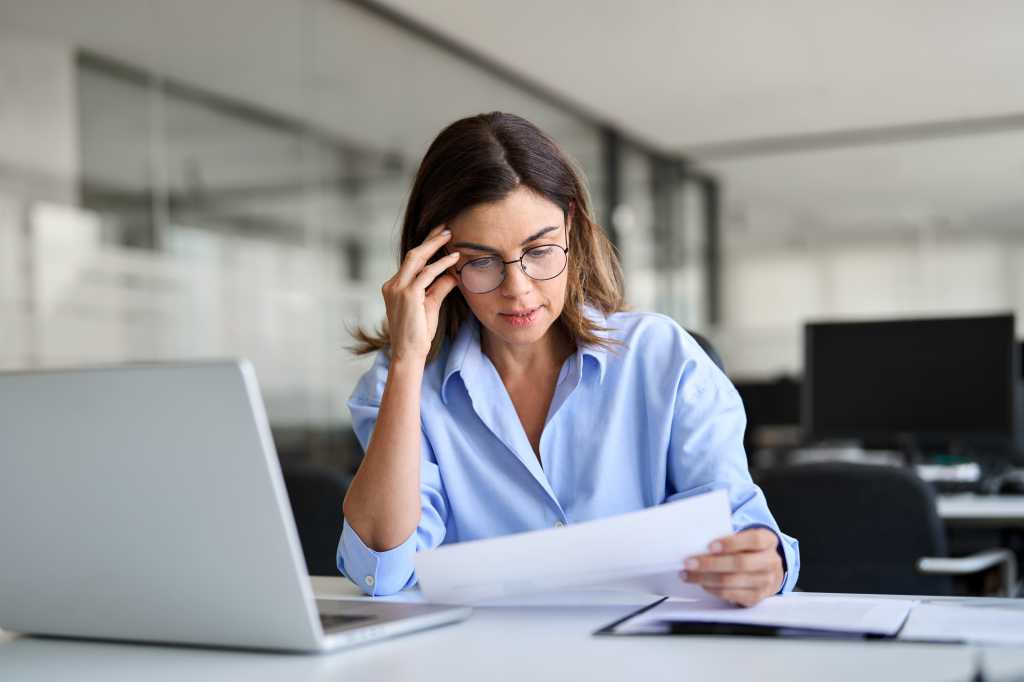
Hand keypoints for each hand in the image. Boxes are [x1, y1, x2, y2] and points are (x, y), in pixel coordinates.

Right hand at [381, 224, 460, 362]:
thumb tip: (453, 275)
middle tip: (446, 227)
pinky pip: (427, 273)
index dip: (426, 247)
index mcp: (394, 286)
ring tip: (451, 235)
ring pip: (417, 258)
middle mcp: (392, 285)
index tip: (440, 236)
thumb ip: (439, 288)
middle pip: (412, 254)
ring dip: (435, 245)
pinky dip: (441, 264)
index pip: (411, 261)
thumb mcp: (430, 306)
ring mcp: (397, 288)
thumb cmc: (418, 334)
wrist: (408, 353)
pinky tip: (454, 259)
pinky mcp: (408, 294)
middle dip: (429, 239)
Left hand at [681, 528, 782, 606]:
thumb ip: (728, 538)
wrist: (768, 571)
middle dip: (710, 563)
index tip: (709, 546)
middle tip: (689, 562)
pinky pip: (731, 595)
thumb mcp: (745, 538)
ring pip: (732, 581)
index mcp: (768, 541)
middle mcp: (770, 561)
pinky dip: (713, 589)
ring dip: (705, 578)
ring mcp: (765, 582)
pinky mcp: (756, 597)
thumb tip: (698, 541)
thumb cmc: (749, 550)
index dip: (731, 543)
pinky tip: (701, 584)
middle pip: (739, 563)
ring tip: (688, 574)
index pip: (753, 540)